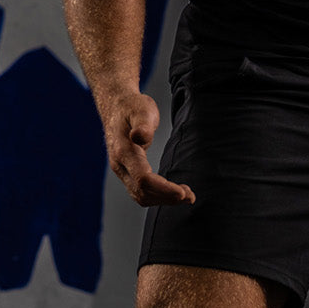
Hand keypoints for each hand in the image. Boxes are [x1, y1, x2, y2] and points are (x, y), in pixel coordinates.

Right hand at [102, 92, 195, 206]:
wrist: (116, 107)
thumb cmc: (132, 107)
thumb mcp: (141, 110)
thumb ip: (143, 124)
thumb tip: (139, 136)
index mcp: (123, 151)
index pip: (143, 179)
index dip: (163, 188)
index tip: (182, 192)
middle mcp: (120, 165)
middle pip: (142, 192)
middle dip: (167, 198)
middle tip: (191, 196)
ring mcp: (122, 171)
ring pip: (141, 196)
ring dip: (164, 200)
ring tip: (187, 195)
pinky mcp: (127, 172)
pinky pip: (141, 192)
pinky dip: (158, 196)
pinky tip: (174, 192)